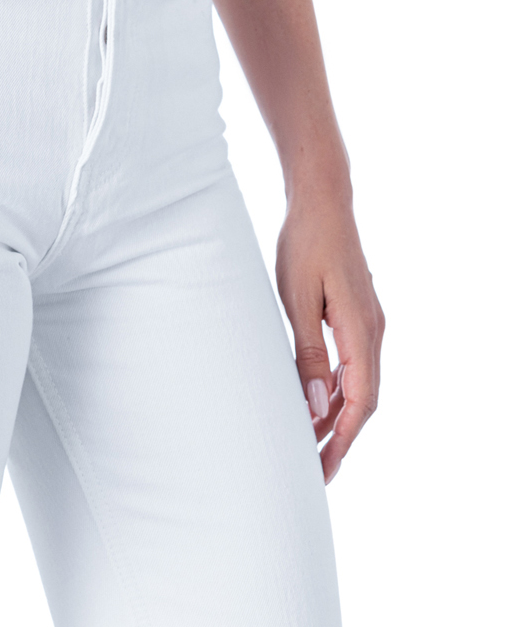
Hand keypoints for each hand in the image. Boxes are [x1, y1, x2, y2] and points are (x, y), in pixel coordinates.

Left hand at [276, 185, 383, 483]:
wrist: (321, 201)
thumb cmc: (304, 244)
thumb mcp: (298, 300)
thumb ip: (309, 354)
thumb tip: (319, 406)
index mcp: (361, 330)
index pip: (361, 401)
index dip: (344, 439)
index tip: (325, 468)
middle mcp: (372, 330)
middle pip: (364, 399)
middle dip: (341, 436)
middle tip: (315, 469)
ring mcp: (368, 322)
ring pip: (359, 382)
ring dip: (338, 412)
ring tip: (310, 442)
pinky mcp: (357, 314)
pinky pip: (353, 362)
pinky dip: (338, 387)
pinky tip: (317, 399)